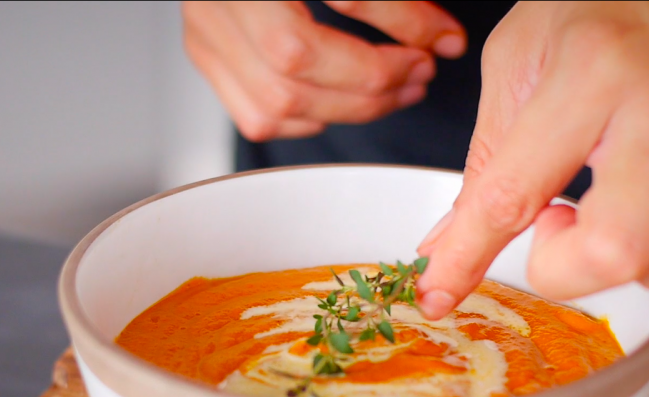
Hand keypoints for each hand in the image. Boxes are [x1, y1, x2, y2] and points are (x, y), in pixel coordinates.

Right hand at [182, 1, 466, 141]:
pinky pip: (255, 114)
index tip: (437, 43)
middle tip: (417, 74)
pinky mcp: (204, 51)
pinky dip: (304, 120)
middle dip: (372, 83)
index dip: (400, 24)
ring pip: (275, 101)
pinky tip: (336, 103)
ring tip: (389, 93)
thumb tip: (445, 40)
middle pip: (296, 61)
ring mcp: (205, 27)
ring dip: (346, 109)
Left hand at [416, 1, 648, 318]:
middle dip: (569, 271)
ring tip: (624, 225)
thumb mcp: (516, 63)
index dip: (466, 257)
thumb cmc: (595, 9)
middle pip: (623, 245)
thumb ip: (486, 162)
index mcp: (589, 76)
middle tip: (555, 231)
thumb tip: (448, 246)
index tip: (438, 291)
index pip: (513, 196)